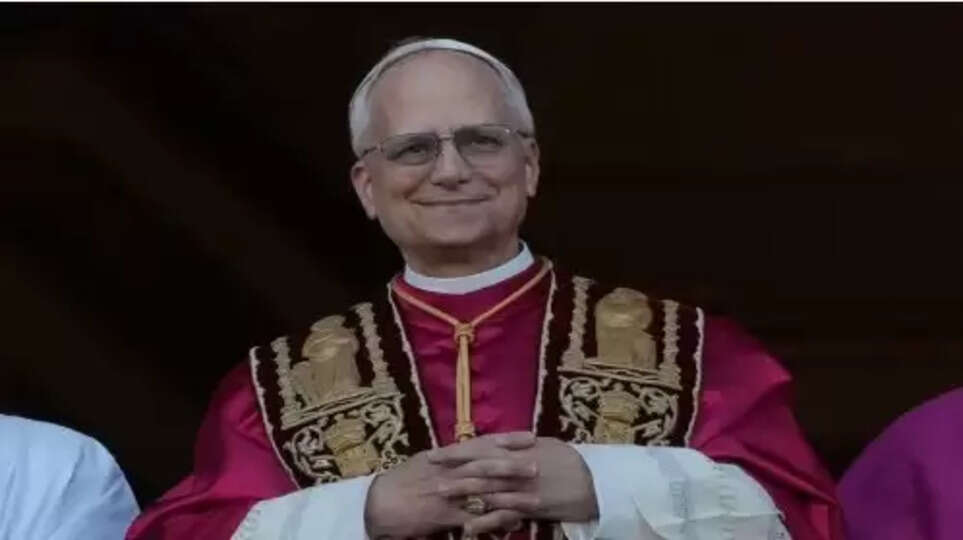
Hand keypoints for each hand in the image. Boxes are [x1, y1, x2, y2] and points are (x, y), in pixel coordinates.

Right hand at [364, 432, 538, 538]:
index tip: (530, 436)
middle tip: (538, 466)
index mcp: (446, 455)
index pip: (481, 443)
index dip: (506, 440)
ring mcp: (448, 494)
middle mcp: (450, 471)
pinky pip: (475, 518)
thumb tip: (473, 450)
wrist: (379, 503)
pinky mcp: (446, 517)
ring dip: (512, 496)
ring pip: (485, 493)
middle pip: (486, 466)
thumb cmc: (401, 480)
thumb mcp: (426, 461)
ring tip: (536, 499)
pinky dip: (495, 521)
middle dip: (513, 466)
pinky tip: (513, 524)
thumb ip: (451, 457)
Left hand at [428, 436, 598, 530]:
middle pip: (479, 465)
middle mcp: (518, 465)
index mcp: (520, 448)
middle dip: (452, 468)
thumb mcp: (547, 446)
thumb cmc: (572, 462)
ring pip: (486, 488)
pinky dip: (485, 521)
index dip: (458, 449)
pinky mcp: (530, 507)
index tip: (437, 451)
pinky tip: (468, 528)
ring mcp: (523, 486)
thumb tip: (503, 443)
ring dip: (462, 492)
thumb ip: (522, 446)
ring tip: (439, 495)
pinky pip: (504, 515)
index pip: (483, 446)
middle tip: (429, 470)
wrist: (597, 482)